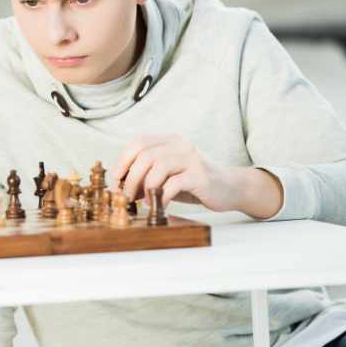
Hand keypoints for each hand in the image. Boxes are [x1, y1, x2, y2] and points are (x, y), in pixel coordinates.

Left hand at [110, 135, 281, 217]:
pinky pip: (173, 184)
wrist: (230, 188)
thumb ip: (147, 174)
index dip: (123, 161)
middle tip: (126, 196)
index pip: (137, 143)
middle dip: (131, 178)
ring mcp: (191, 159)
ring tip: (142, 201)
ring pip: (157, 166)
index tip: (115, 180)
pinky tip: (159, 206)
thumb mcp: (168, 174)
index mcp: (169, 141)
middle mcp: (180, 145)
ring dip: (144, 186)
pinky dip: (161, 196)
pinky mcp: (200, 176)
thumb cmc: (193, 183)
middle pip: (144, 155)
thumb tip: (119, 184)